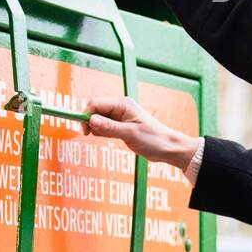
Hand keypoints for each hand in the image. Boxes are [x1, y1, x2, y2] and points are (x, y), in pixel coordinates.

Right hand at [82, 96, 199, 170]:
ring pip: (98, 118)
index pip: (95, 103)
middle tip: (93, 136)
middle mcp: (119, 107)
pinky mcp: (120, 124)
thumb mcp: (130, 134)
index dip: (86, 115)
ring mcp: (120, 115)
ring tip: (111, 138)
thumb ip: (109, 127)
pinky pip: (104, 125)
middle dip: (90, 122)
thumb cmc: (153, 139)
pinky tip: (111, 138)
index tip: (84, 131)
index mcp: (122, 104)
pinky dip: (102, 132)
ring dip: (97, 128)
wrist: (167, 147)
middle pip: (95, 109)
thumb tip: (91, 120)